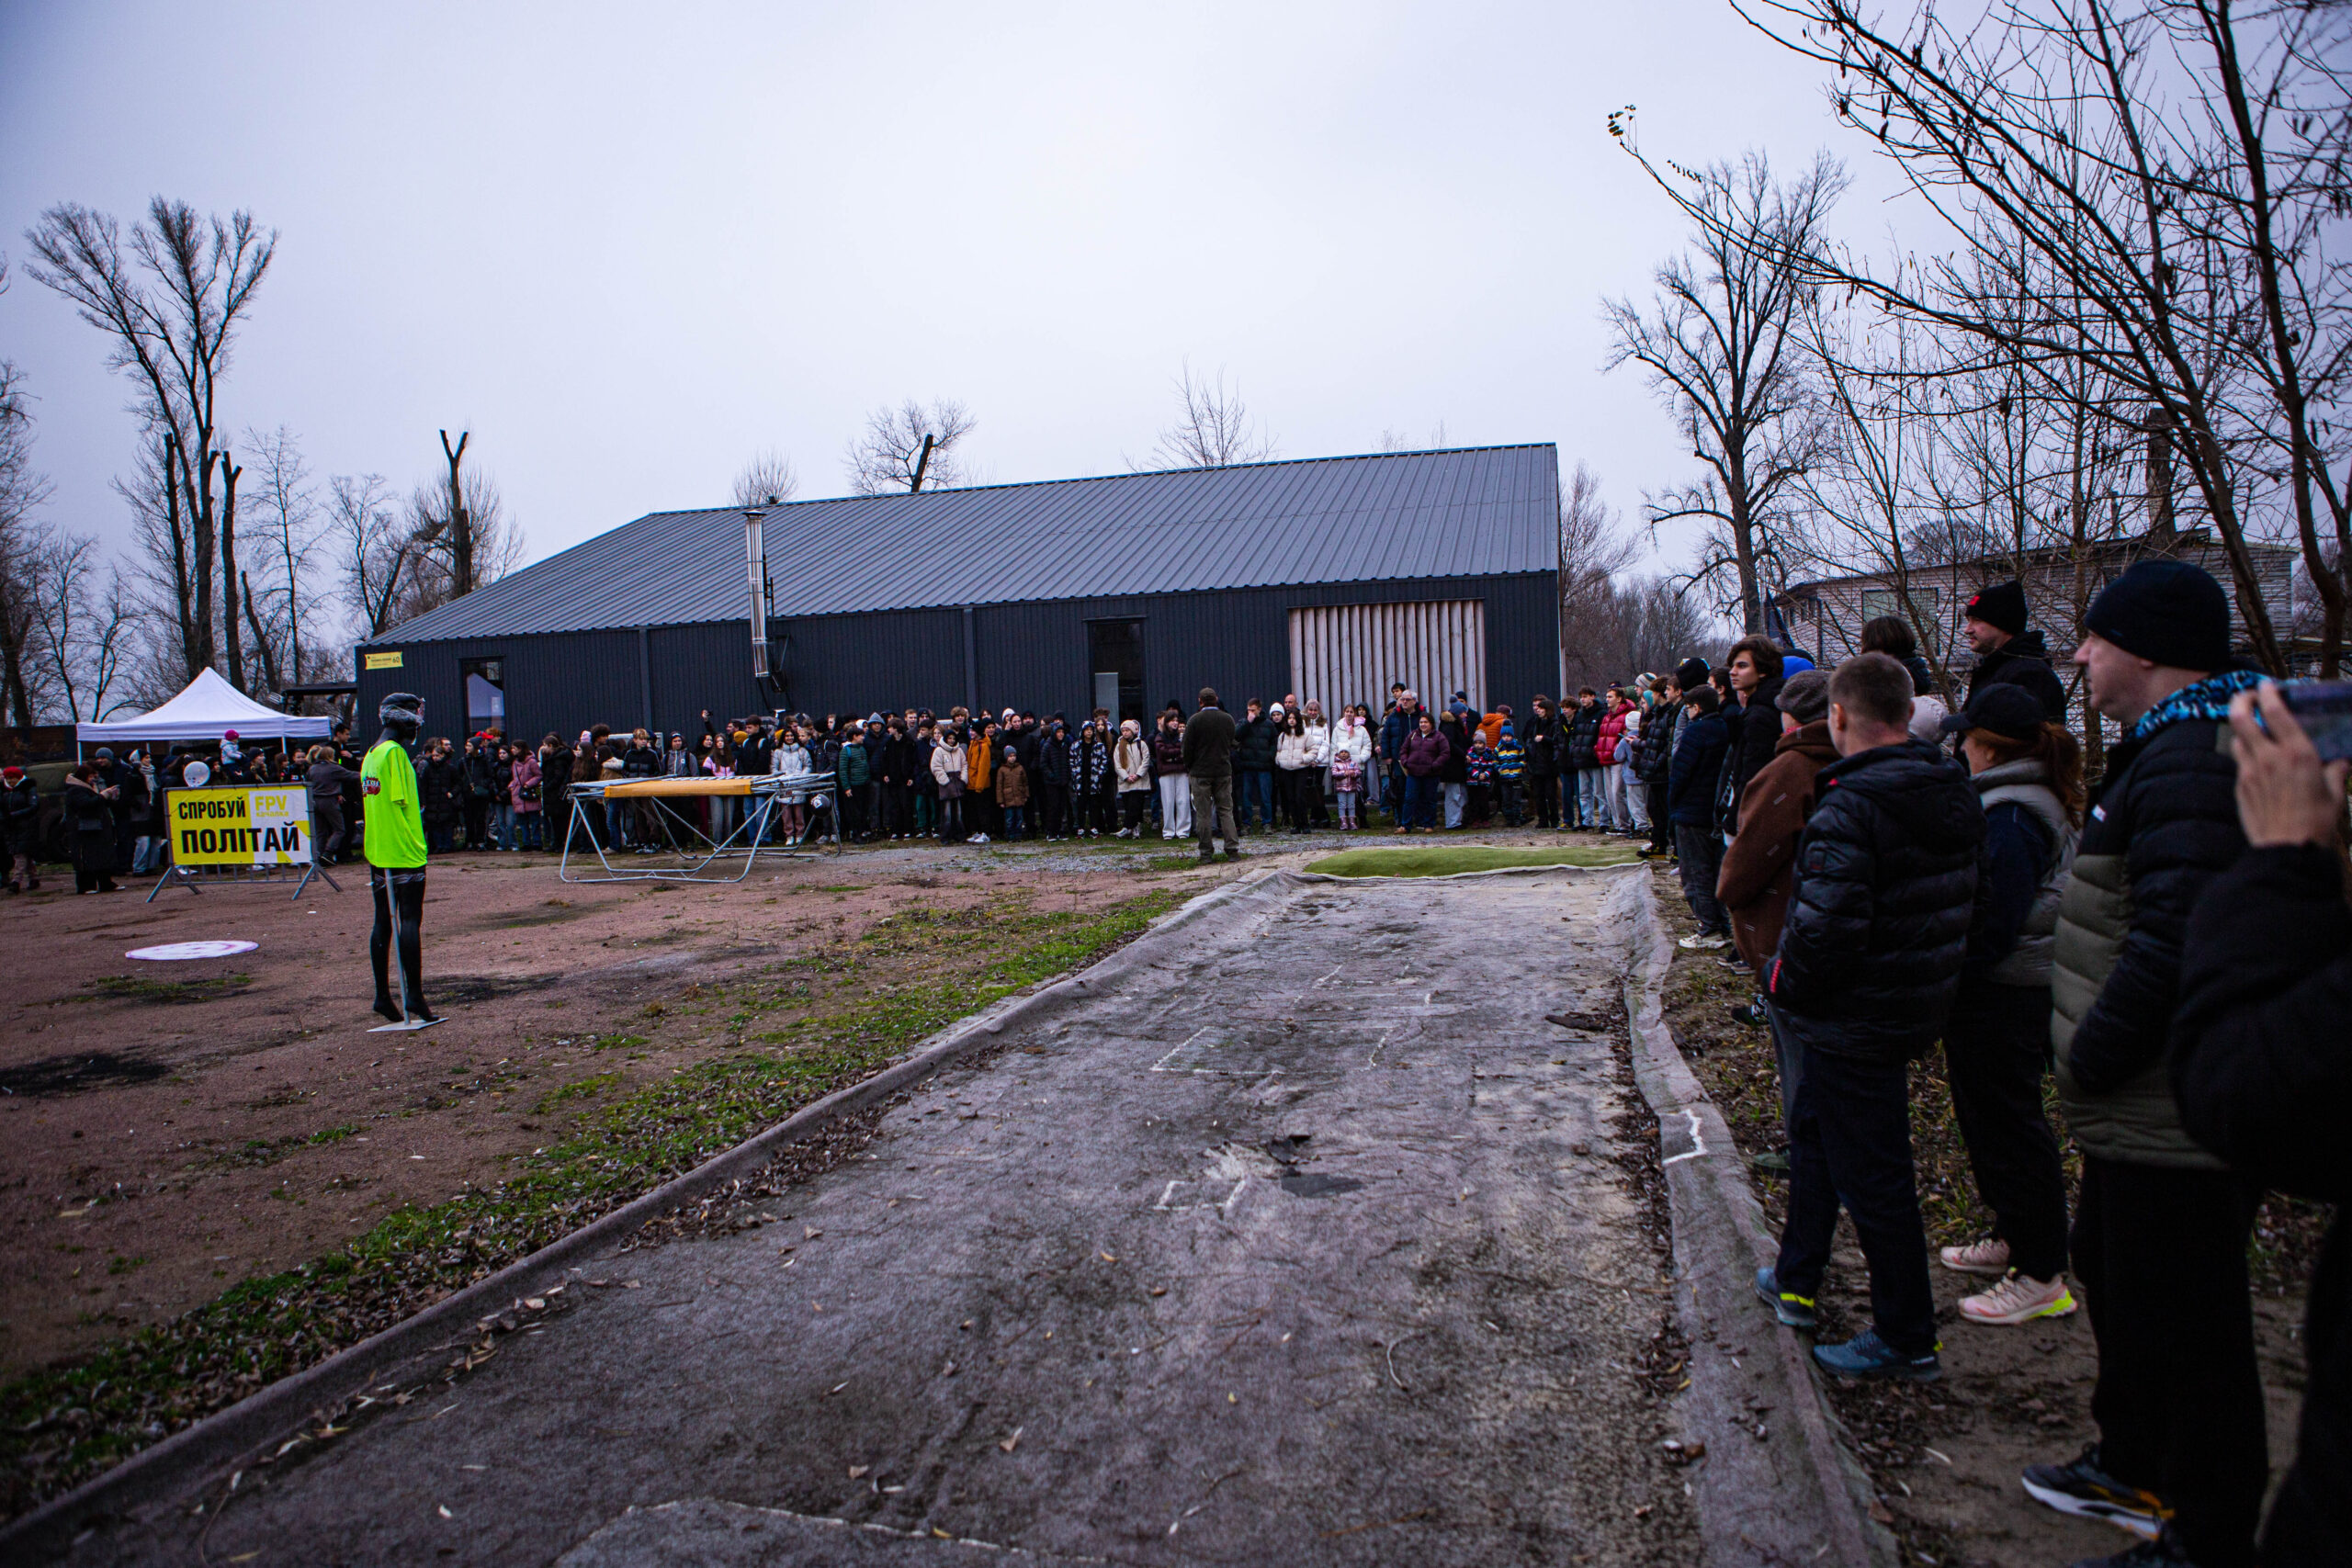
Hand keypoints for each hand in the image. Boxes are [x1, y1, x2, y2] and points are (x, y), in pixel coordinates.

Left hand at [2229, 685, 2349, 848]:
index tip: (2268, 685)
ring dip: (2243, 729)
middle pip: (2241, 716)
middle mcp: (2269, 757)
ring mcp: (2249, 772)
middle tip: (2248, 696)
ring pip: (2237, 738)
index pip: (2276, 711)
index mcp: (2297, 753)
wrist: (2286, 850)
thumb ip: (2336, 772)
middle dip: (2241, 700)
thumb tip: (2341, 763)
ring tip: (2253, 729)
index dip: (2269, 693)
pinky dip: (2246, 755)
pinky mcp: (2239, 788)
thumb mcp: (2335, 794)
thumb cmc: (2316, 823)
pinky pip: (2239, 763)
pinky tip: (2257, 761)